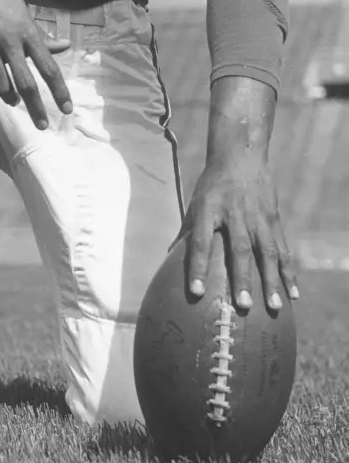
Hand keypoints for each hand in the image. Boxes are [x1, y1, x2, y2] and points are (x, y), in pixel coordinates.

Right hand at [0, 0, 72, 128]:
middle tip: (42, 126)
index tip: (67, 109)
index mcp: (27, 31)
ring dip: (9, 100)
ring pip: (1, 86)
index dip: (59, 90)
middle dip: (36, 108)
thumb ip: (40, 34)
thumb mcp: (21, 11)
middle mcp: (9, 42)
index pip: (49, 67)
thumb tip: (64, 47)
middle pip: (27, 83)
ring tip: (13, 105)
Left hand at [182, 150, 298, 311]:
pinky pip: (282, 248)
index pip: (200, 241)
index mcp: (209, 209)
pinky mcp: (274, 218)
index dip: (197, 267)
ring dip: (271, 279)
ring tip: (275, 306)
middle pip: (239, 249)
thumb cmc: (213, 184)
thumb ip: (186, 230)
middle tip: (244, 306)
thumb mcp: (196, 201)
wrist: (241, 155)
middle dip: (242, 278)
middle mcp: (234, 213)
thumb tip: (169, 258)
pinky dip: (289, 271)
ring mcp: (258, 216)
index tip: (196, 292)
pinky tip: (293, 293)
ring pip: (266, 251)